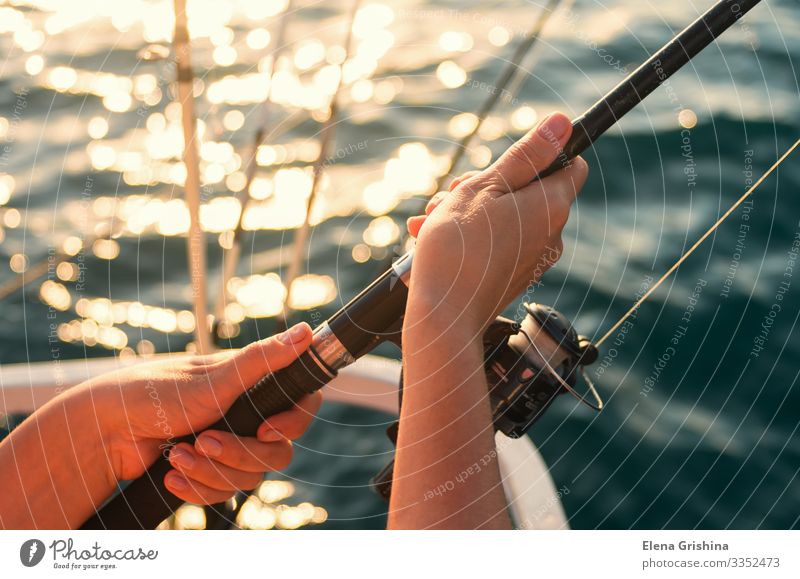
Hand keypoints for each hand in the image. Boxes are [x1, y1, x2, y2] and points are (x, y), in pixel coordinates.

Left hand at [80, 322, 321, 504]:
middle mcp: (248, 416)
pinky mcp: (209, 471)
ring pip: (249, 476)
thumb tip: (306, 331)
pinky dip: (196, 487)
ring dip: (210, 470)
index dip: (293, 423)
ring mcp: (229, 445)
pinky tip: (171, 473)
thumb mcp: (216, 377)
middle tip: (205, 440)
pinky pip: (223, 493)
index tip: (267, 429)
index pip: (302, 407)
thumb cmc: (158, 393)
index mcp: (255, 387)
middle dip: (238, 453)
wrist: (107, 432)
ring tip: (177, 453)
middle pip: (277, 452)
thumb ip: (264, 358)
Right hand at [406, 112, 587, 335]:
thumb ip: (525, 155)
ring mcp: (534, 260)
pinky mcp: (514, 278)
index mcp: (551, 206)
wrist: (444, 317)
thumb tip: (562, 123)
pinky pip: (499, 245)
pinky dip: (472, 237)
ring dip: (469, 211)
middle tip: (451, 192)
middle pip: (529, 191)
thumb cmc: (458, 249)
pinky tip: (435, 240)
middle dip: (486, 184)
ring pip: (507, 218)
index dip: (541, 155)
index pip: (571, 164)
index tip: (505, 160)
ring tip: (431, 220)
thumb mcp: (484, 187)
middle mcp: (551, 235)